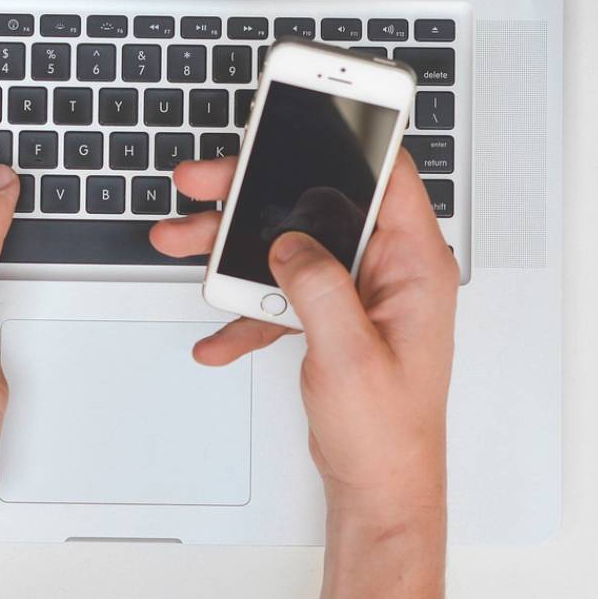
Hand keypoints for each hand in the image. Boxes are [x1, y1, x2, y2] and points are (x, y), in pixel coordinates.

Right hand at [148, 152, 458, 521]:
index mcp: (414, 265)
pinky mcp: (332, 317)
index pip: (388, 174)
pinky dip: (245, 308)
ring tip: (183, 239)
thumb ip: (317, 287)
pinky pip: (281, 294)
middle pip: (320, 202)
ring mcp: (358, 293)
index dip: (350, 136)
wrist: (378, 488)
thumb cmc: (389, 431)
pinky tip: (218, 333)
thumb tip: (288, 244)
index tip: (307, 111)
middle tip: (206, 180)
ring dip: (233, 247)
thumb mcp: (349, 353)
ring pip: (290, 245)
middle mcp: (389, 270)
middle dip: (256, 191)